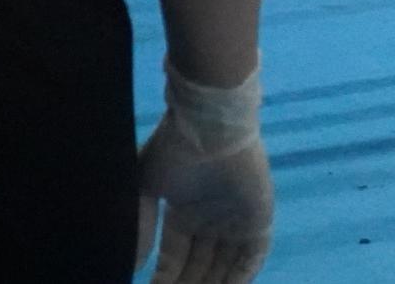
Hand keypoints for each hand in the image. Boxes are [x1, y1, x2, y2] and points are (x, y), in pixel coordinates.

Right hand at [136, 63, 270, 283]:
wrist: (210, 127)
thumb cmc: (174, 151)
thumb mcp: (144, 189)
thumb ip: (140, 226)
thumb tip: (134, 266)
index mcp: (184, 213)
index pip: (175, 258)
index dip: (165, 280)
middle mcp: (211, 220)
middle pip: (201, 267)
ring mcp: (236, 219)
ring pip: (226, 265)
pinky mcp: (260, 217)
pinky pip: (254, 255)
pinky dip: (243, 274)